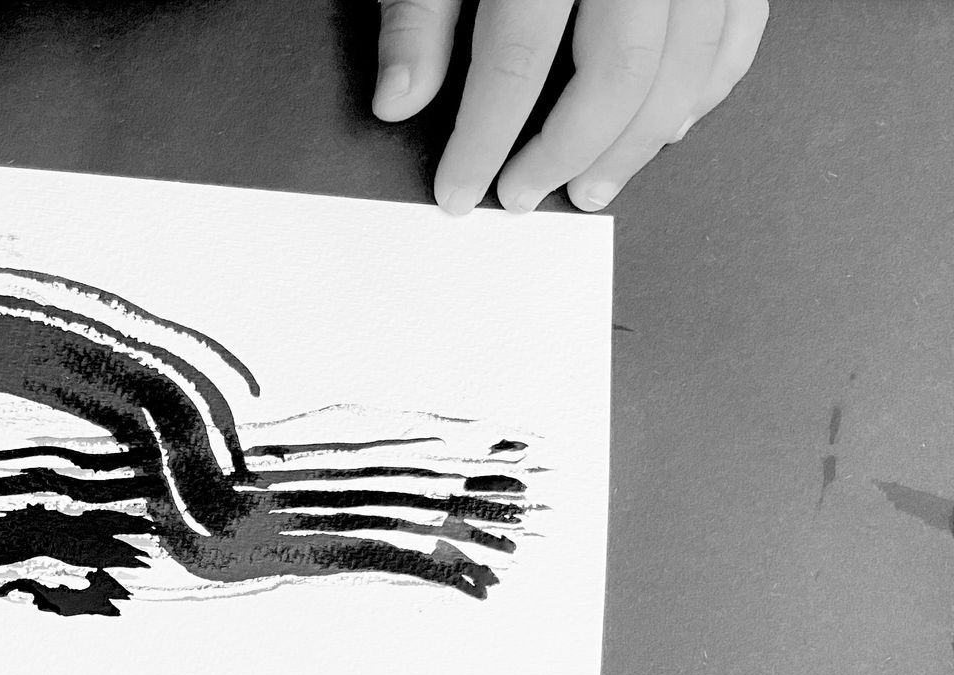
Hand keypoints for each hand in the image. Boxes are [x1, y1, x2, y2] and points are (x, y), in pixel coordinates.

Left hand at [372, 0, 768, 213]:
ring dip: (640, 140)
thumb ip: (421, 12)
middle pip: (618, 74)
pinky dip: (706, 86)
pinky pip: (737, 27)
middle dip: (569, 152)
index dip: (484, 141)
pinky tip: (667, 125)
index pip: (515, 63)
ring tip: (592, 184)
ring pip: (688, 62)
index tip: (460, 190)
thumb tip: (399, 99)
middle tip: (525, 194)